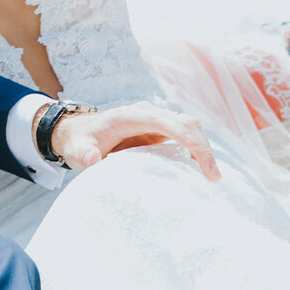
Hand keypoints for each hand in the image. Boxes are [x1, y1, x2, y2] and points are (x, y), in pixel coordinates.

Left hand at [51, 101, 220, 180]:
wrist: (79, 133)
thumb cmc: (80, 142)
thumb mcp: (77, 150)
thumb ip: (83, 154)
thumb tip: (92, 159)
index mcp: (129, 116)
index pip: (162, 121)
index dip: (183, 134)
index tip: (198, 153)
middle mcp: (147, 114)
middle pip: (184, 122)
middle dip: (201, 146)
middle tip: (213, 176)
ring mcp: (156, 121)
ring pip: (190, 127)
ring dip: (204, 148)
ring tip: (212, 176)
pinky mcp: (161, 131)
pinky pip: (186, 135)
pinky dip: (198, 149)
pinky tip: (203, 169)